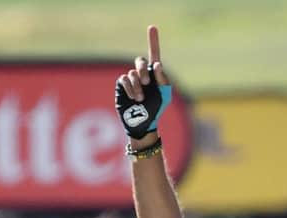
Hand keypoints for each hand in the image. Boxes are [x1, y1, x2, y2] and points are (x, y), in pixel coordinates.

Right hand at [115, 25, 171, 140]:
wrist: (143, 122)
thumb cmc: (156, 108)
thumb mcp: (164, 95)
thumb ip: (163, 79)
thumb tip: (156, 64)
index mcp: (155, 75)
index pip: (153, 55)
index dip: (153, 41)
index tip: (152, 27)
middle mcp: (142, 74)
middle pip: (139, 61)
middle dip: (142, 70)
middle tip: (147, 82)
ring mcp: (132, 80)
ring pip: (132, 73)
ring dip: (137, 86)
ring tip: (141, 98)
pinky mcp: (122, 86)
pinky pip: (124, 80)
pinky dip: (130, 88)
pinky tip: (134, 98)